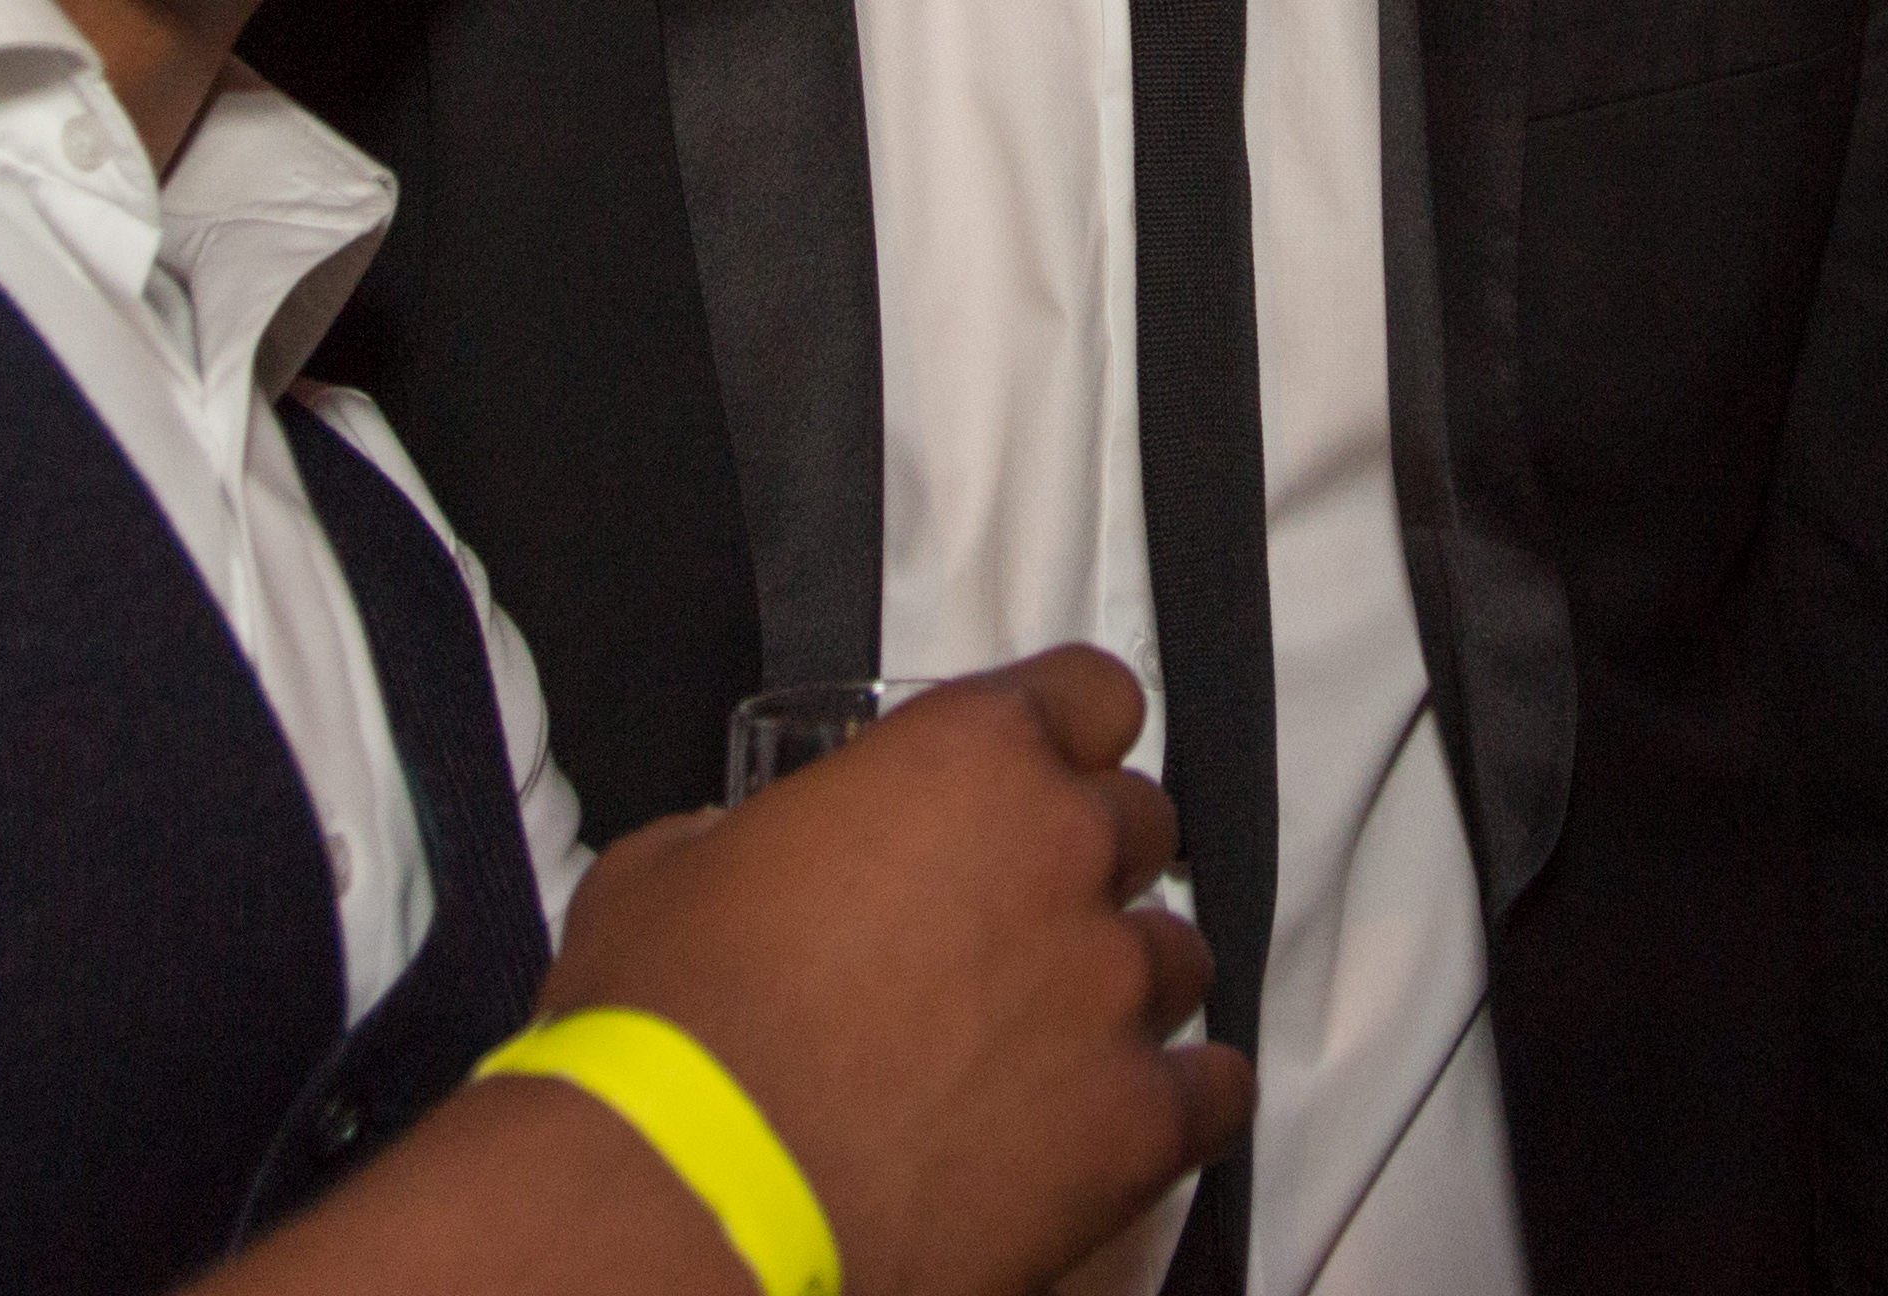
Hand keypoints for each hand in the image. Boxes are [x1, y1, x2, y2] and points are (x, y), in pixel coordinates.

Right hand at [541, 645, 1252, 1295]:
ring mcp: (1113, 990)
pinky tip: (1118, 1113)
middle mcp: (1064, 851)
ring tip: (1047, 1030)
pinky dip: (1178, 1098)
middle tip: (1014, 912)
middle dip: (1088, 856)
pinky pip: (1217, 1091)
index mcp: (965, 757)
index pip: (1092, 693)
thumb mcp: (670, 864)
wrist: (705, 1194)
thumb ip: (747, 829)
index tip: (1042, 766)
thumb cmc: (678, 1025)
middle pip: (1144, 821)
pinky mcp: (1138, 1127)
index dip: (1067, 728)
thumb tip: (745, 852)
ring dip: (1123, 978)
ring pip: (1180, 953)